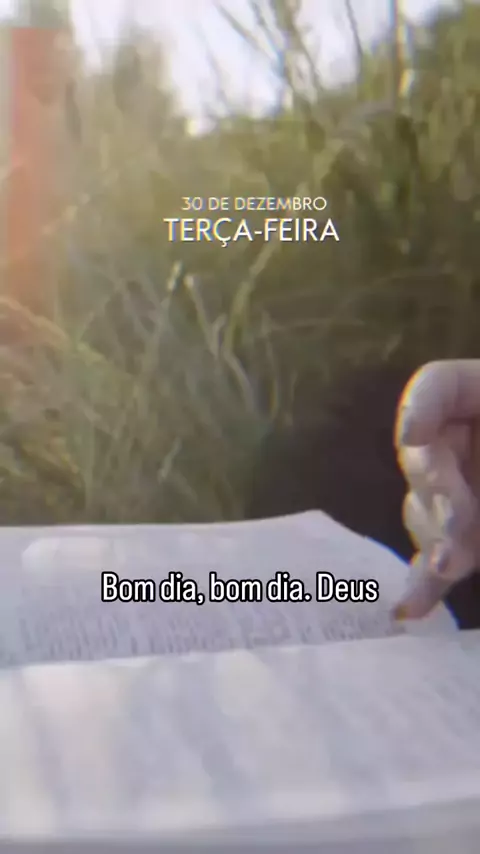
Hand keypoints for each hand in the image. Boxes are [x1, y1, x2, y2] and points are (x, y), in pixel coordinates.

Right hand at [392, 361, 479, 619]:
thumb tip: (429, 476)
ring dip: (438, 537)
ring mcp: (459, 486)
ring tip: (456, 562)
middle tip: (459, 528)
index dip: (420, 409)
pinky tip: (408, 608)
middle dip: (437, 494)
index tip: (414, 438)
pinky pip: (438, 554)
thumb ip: (458, 449)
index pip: (435, 387)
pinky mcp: (464, 532)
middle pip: (418, 456)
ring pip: (421, 511)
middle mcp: (459, 438)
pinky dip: (427, 581)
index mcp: (476, 396)